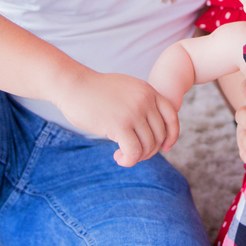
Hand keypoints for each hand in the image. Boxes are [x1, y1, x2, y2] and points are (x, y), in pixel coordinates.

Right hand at [55, 71, 179, 166]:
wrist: (73, 85)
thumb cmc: (94, 91)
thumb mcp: (125, 90)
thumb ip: (140, 103)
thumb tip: (149, 128)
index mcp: (148, 91)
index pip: (172, 116)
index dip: (172, 135)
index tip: (165, 147)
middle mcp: (145, 100)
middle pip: (160, 135)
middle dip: (149, 149)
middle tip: (132, 152)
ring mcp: (134, 112)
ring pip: (148, 145)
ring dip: (137, 156)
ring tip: (122, 154)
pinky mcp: (120, 125)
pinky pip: (134, 152)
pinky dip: (129, 160)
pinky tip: (118, 158)